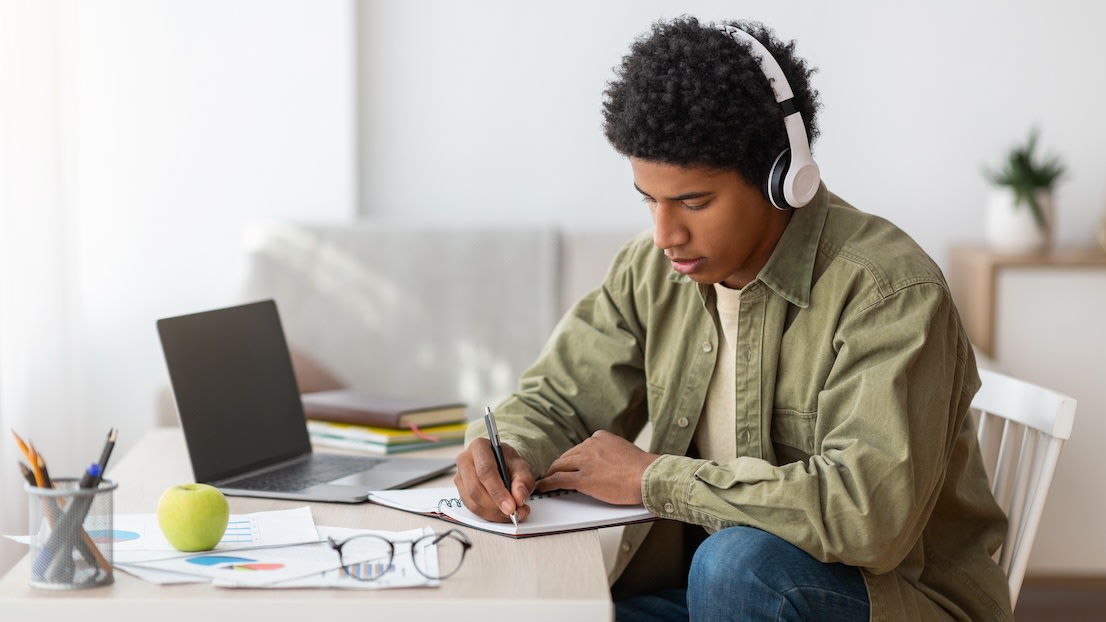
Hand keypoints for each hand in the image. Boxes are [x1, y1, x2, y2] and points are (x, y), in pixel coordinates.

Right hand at [454, 438, 535, 522]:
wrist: (501, 464)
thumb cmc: (508, 463)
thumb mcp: (521, 467)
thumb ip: (523, 481)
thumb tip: (519, 498)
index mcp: (479, 447)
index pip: (485, 471)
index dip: (497, 492)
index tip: (511, 507)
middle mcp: (465, 460)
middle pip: (475, 488)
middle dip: (495, 505)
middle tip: (513, 513)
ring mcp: (459, 477)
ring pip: (472, 501)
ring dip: (493, 512)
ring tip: (512, 514)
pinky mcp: (460, 491)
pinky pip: (471, 508)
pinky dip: (488, 514)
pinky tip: (501, 514)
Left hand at [535, 430, 658, 504]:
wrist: (648, 476)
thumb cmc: (643, 469)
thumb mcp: (624, 450)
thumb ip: (611, 452)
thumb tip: (605, 463)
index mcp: (600, 437)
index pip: (580, 447)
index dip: (574, 458)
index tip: (571, 464)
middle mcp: (590, 445)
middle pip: (567, 456)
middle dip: (560, 466)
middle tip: (554, 473)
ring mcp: (585, 462)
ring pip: (560, 466)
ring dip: (552, 474)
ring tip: (546, 481)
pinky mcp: (583, 479)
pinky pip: (559, 480)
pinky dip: (548, 483)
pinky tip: (544, 487)